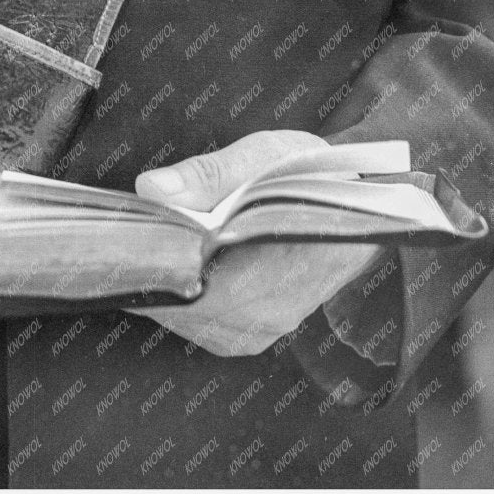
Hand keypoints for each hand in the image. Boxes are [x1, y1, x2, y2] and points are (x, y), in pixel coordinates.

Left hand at [133, 129, 383, 356]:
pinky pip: (201, 326)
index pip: (185, 288)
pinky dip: (185, 297)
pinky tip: (183, 267)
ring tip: (162, 245)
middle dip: (155, 270)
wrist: (358, 206)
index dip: (151, 262)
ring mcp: (258, 333)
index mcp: (270, 274)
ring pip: (186, 320)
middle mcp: (263, 318)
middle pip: (180, 307)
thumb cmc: (313, 177)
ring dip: (168, 285)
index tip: (135, 235)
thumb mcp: (265, 157)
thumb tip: (150, 189)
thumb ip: (207, 174)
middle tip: (143, 233)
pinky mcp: (253, 336)